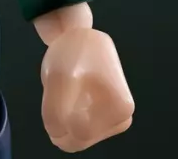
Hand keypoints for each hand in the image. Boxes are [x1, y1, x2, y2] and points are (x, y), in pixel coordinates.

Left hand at [41, 27, 133, 151]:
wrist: (81, 38)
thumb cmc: (73, 53)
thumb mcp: (56, 77)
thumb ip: (55, 113)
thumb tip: (59, 137)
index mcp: (120, 107)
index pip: (79, 132)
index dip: (60, 115)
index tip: (61, 88)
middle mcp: (122, 119)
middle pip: (80, 139)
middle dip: (62, 118)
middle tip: (62, 88)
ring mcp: (114, 121)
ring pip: (77, 136)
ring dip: (64, 116)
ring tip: (70, 87)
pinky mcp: (105, 122)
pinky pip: (77, 130)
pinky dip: (68, 115)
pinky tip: (72, 94)